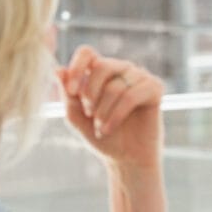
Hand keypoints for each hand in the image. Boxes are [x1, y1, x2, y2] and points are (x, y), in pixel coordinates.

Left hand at [57, 45, 163, 169]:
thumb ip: (67, 94)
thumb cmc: (101, 135)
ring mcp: (139, 76)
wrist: (125, 159)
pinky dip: (116, 115)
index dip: (77, 68)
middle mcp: (120, 69)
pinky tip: (109, 129)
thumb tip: (57, 69)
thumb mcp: (76, 116)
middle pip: (102, 66)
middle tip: (89, 114)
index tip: (71, 91)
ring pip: (115, 86)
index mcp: (100, 70)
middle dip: (90, 93)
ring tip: (100, 128)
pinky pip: (132, 96)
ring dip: (103, 111)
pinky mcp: (154, 88)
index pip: (87, 52)